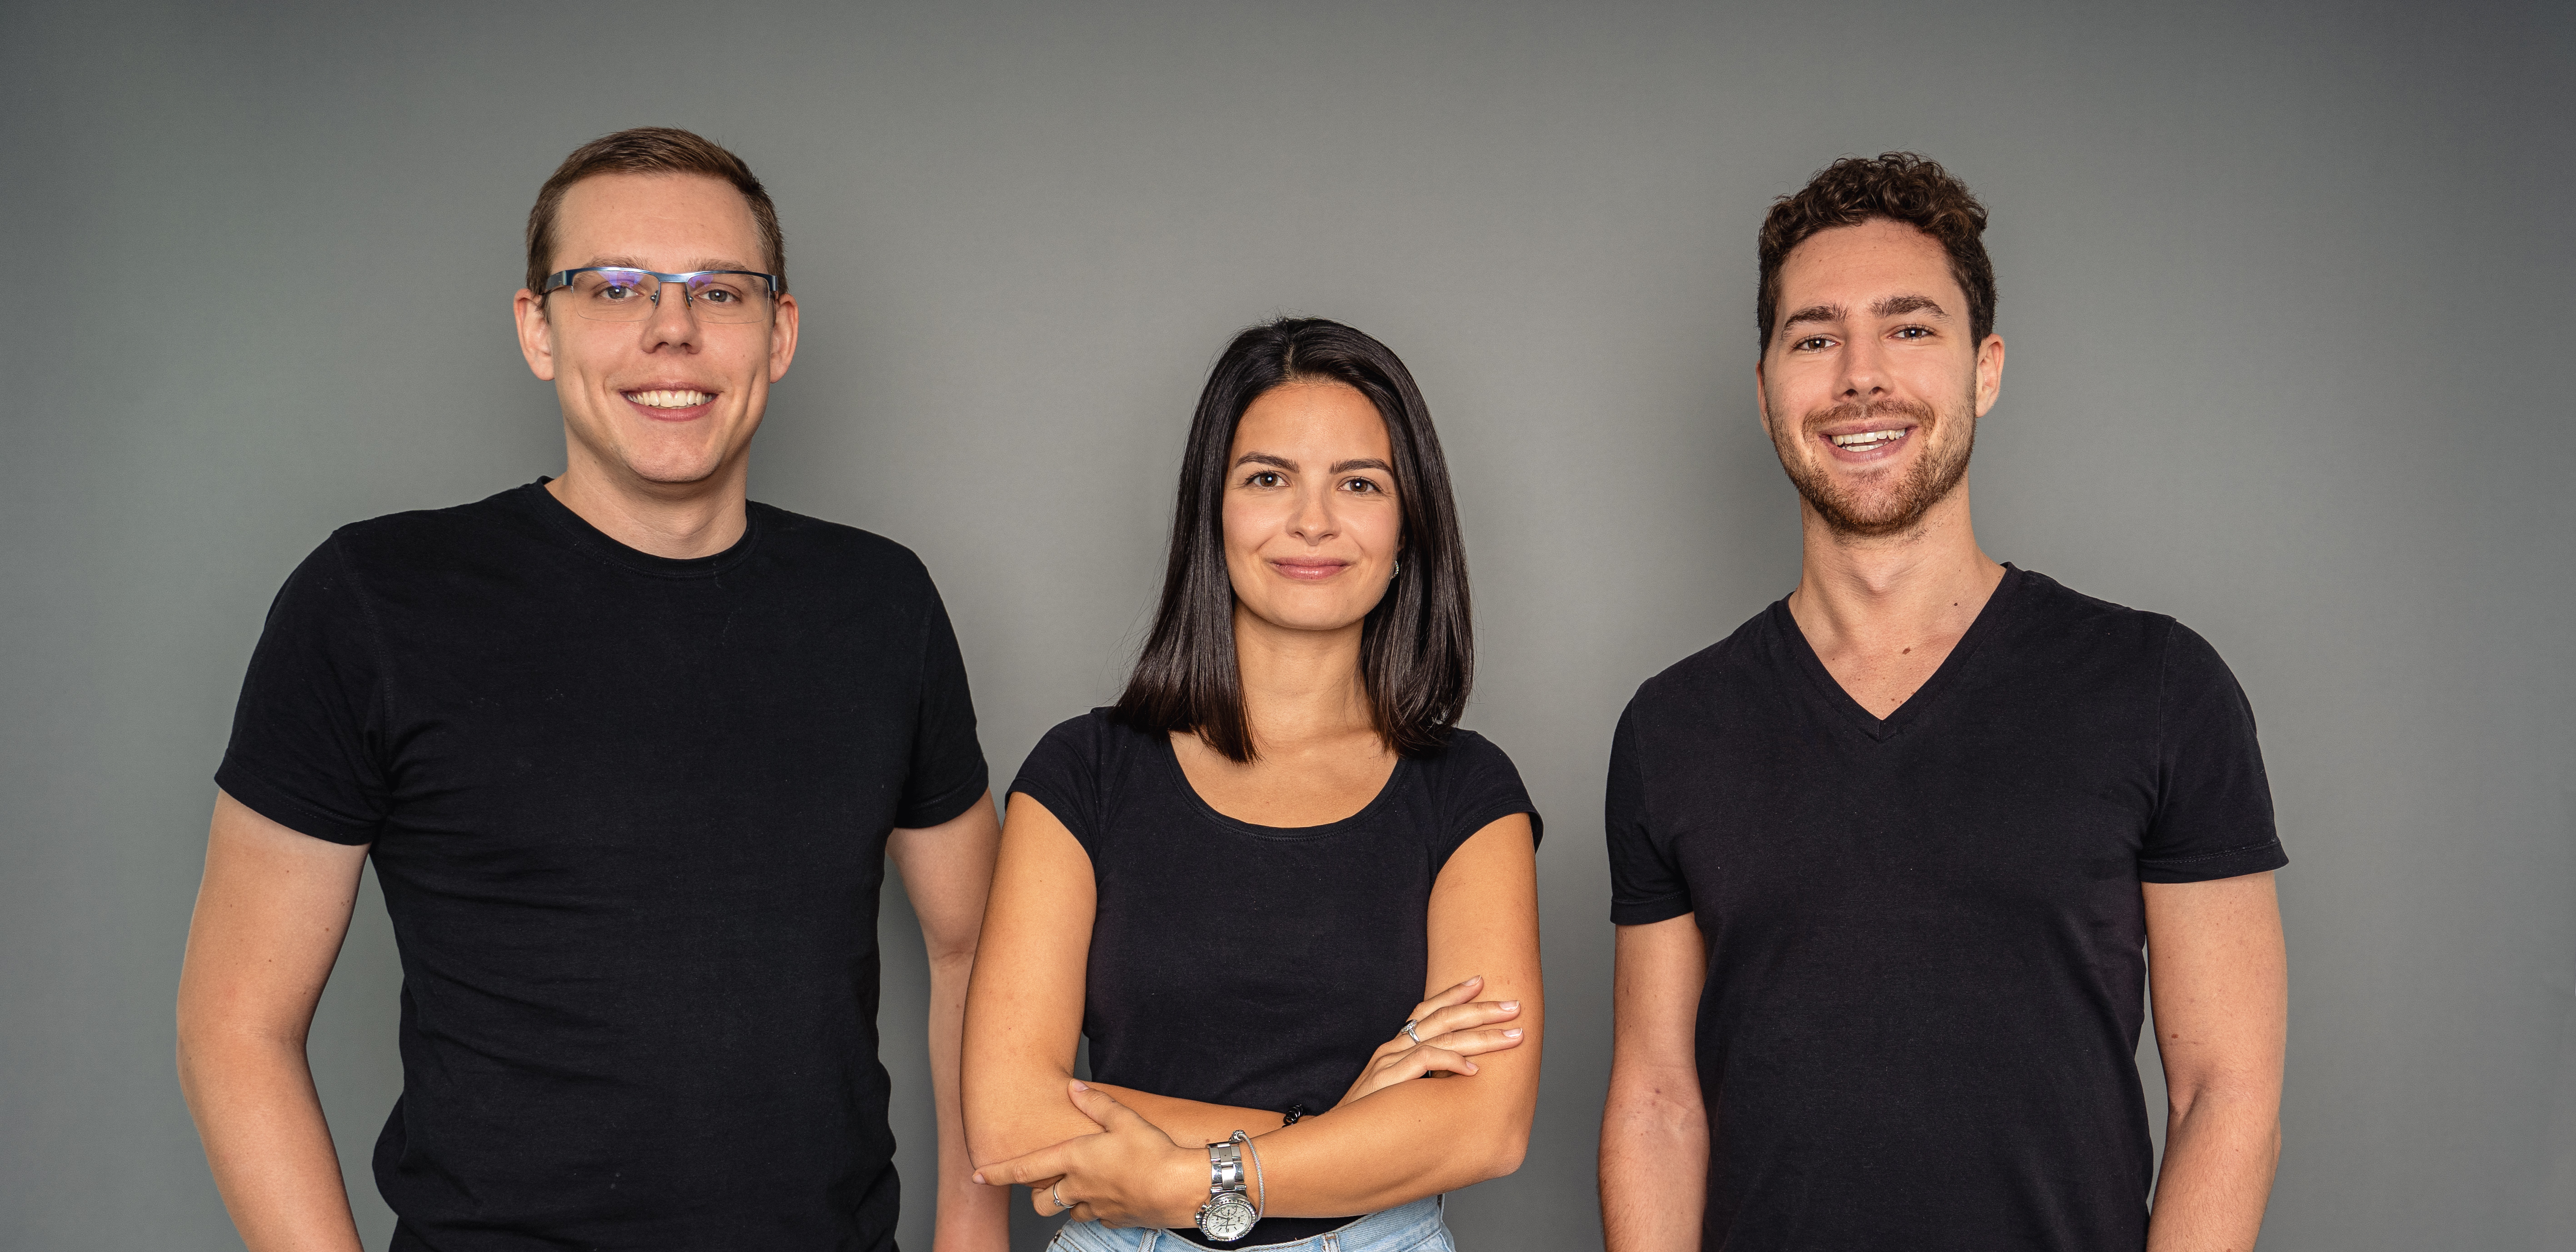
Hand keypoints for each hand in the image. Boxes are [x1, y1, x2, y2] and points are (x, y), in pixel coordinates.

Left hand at [972, 1081, 1205, 1227]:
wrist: (1180, 1187)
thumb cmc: (1152, 1153)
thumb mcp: (1124, 1118)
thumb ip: (1096, 1103)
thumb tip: (1074, 1087)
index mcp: (1074, 1160)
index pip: (1024, 1169)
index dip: (998, 1173)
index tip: (978, 1176)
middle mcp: (1078, 1187)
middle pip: (1041, 1202)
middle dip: (1038, 1196)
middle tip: (1046, 1185)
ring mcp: (1096, 1207)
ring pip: (1069, 1211)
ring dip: (1070, 1201)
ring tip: (1087, 1185)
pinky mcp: (1116, 1220)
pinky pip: (1098, 1217)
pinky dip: (1099, 1208)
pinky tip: (1115, 1194)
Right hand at [1337, 974, 1525, 1107]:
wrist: (1335, 1139)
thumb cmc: (1371, 1118)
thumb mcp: (1400, 1090)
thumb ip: (1424, 1078)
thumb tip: (1463, 1075)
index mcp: (1397, 1046)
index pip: (1428, 1009)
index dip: (1454, 993)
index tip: (1481, 980)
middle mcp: (1394, 1047)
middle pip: (1444, 1017)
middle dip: (1483, 1010)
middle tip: (1514, 1006)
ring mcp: (1390, 1060)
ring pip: (1443, 1036)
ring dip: (1482, 1036)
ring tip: (1512, 1036)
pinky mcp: (1388, 1079)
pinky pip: (1425, 1061)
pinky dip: (1451, 1061)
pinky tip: (1474, 1070)